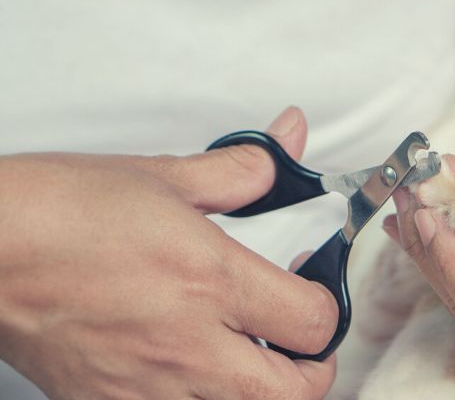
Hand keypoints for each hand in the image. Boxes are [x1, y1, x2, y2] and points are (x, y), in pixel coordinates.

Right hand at [0, 107, 337, 399]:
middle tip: (303, 344)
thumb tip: (285, 146)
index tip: (313, 291)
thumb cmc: (60, 210)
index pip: (312, 321)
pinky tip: (192, 369)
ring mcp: (148, 386)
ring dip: (261, 392)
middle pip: (292, 394)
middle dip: (313, 372)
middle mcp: (188, 343)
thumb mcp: (163, 176)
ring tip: (252, 360)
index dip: (327, 308)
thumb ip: (239, 171)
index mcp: (210, 279)